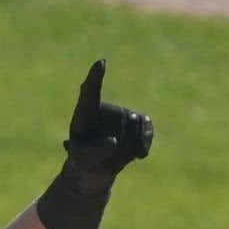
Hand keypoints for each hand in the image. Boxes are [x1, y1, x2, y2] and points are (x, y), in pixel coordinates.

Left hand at [60, 59, 152, 195]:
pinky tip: (137, 154)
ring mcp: (124, 113)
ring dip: (127, 150)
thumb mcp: (81, 159)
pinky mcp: (139, 121)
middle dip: (116, 147)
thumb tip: (114, 142)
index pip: (90, 91)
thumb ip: (94, 151)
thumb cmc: (83, 158)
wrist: (98, 165)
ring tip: (114, 156)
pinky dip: (143, 144)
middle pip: (119, 124)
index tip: (101, 63)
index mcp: (85, 111)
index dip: (96, 76)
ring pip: (134, 128)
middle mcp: (106, 107)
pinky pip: (147, 129)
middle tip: (103, 158)